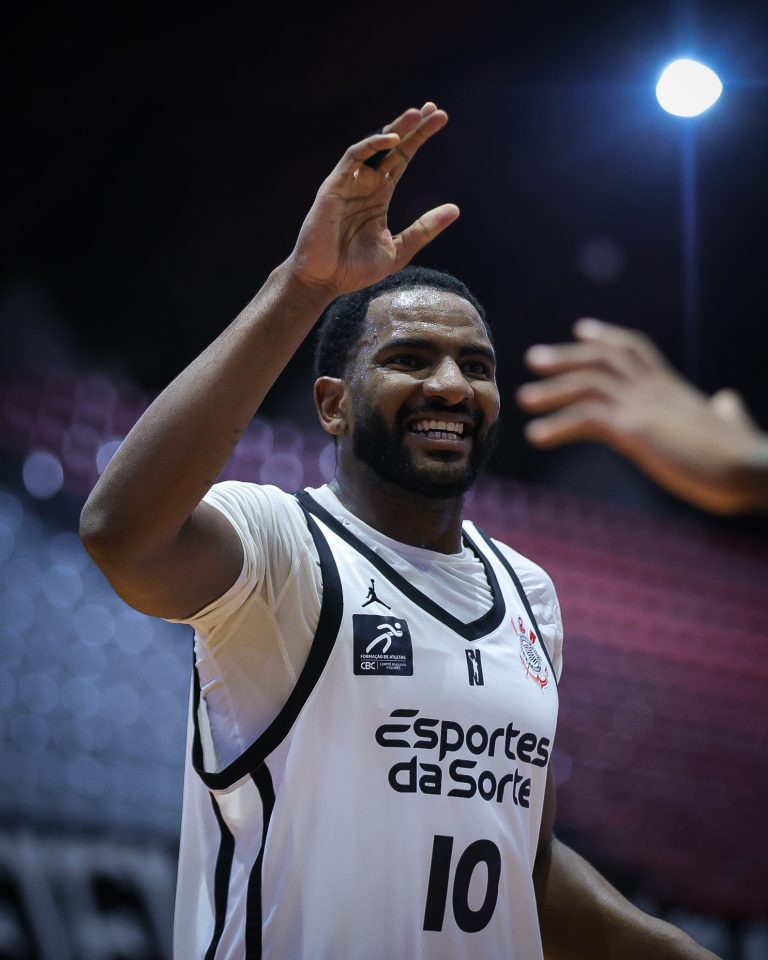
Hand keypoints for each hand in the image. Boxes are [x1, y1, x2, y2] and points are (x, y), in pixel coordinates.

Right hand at [285, 102, 459, 297]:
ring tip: (416, 114)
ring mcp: (348, 183)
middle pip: (390, 147)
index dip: (419, 139)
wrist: (324, 282)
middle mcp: (364, 184)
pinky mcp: (334, 186)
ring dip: (394, 129)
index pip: (402, 159)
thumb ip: (424, 229)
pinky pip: (353, 157)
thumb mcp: (399, 249)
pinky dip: (371, 145)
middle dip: (411, 127)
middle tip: (434, 109)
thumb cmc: (355, 270)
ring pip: (372, 146)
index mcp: (378, 196)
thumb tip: (455, 209)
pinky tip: (392, 139)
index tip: (440, 119)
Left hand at [517, 318, 767, 514]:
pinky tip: (537, 436)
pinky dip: (558, 425)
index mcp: (672, 388)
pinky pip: (586, 418)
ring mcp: (645, 405)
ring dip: (552, 390)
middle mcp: (655, 389)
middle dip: (566, 356)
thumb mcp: (730, 426)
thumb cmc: (745, 456)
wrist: (756, 469)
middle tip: (534, 358)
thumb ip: (726, 411)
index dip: (607, 336)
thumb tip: (728, 401)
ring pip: (588, 383)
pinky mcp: (637, 429)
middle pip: (603, 357)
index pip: (636, 348)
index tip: (582, 328)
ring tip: (524, 400)